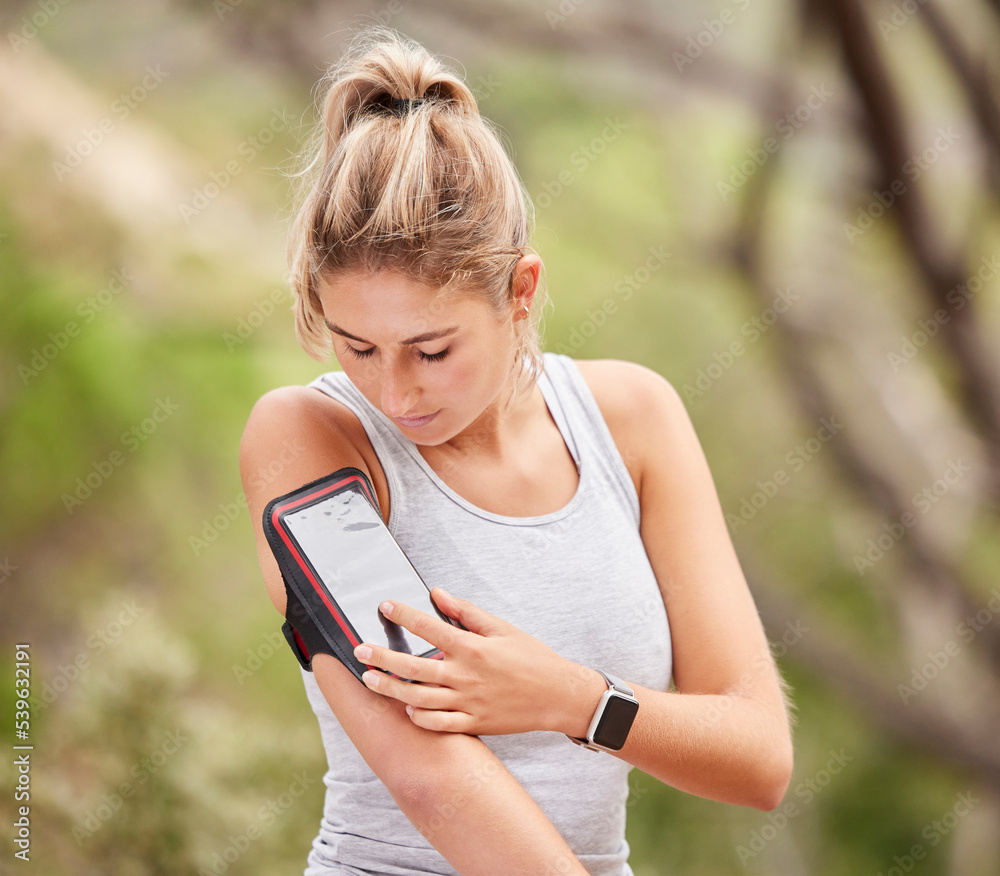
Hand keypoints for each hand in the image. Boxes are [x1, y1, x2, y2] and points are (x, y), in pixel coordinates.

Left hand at [353, 588, 605, 736]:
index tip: (385, 605)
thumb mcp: (502, 628)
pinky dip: (418, 718)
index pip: (430, 628)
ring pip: (418, 699)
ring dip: (390, 689)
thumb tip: (438, 595)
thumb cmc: (532, 658)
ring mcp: (468, 703)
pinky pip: (438, 724)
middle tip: (360, 650)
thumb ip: (467, 612)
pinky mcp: (473, 723)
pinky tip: (405, 707)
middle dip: (382, 658)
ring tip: (369, 680)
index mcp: (474, 648)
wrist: (558, 696)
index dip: (405, 614)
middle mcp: (466, 677)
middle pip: (414, 668)